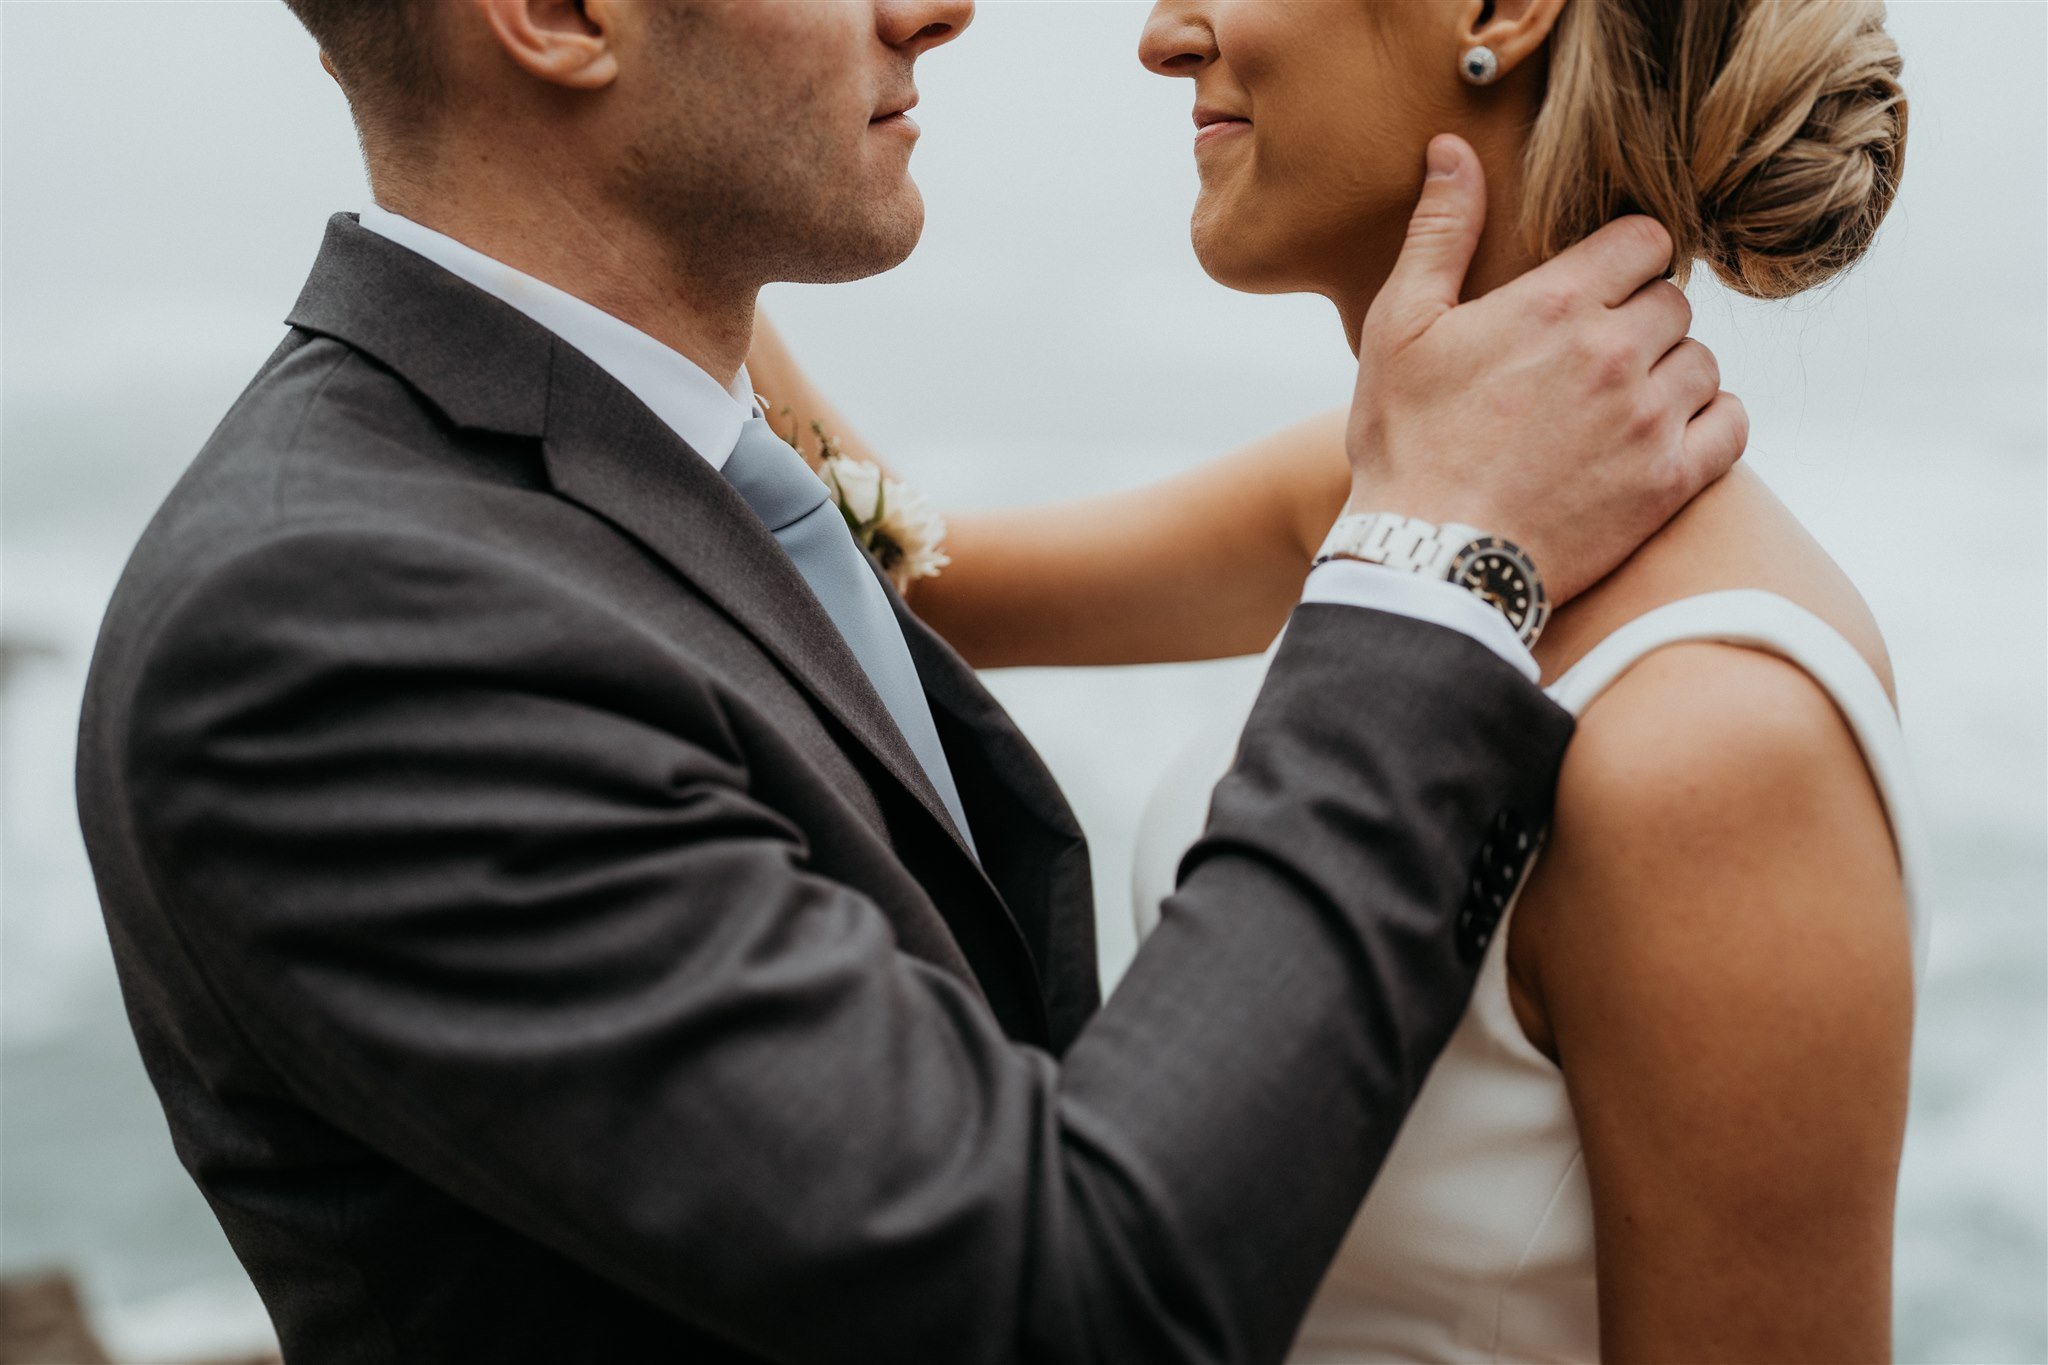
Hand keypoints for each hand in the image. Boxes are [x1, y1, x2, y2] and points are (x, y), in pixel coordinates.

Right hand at [1345, 134, 1746, 604]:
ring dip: (1671, 375)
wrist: (1430, 559)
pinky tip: (1664, 438)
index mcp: (1556, 302)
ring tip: (1620, 405)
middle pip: (1674, 301)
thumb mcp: (1401, 328)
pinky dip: (1708, 425)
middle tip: (1593, 360)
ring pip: (1702, 362)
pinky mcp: (1668, 480)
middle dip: (1641, 321)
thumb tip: (1453, 150)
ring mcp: (1649, 418)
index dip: (1623, 260)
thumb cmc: (1407, 443)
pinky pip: (1730, 425)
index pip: (1645, 240)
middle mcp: (1616, 351)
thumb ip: (1439, 233)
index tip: (1596, 291)